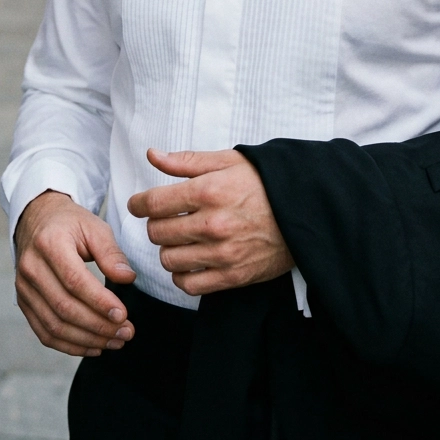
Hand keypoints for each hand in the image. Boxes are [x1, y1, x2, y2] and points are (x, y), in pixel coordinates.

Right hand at [15, 190, 136, 355]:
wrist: (37, 220)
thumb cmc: (69, 224)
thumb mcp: (94, 226)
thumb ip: (111, 252)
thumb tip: (127, 278)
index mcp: (49, 243)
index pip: (74, 281)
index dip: (99, 302)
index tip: (122, 315)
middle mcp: (31, 267)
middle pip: (64, 308)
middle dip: (98, 326)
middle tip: (126, 332)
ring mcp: (24, 288)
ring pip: (54, 326)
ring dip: (87, 340)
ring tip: (115, 342)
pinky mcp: (24, 303)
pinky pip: (45, 333)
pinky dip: (70, 346)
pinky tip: (94, 346)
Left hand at [128, 148, 292, 295]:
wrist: (302, 212)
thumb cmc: (263, 184)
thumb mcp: (227, 162)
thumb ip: (186, 161)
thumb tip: (152, 155)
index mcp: (208, 191)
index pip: (154, 203)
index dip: (138, 204)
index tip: (137, 205)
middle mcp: (212, 224)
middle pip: (157, 232)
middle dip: (155, 224)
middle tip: (165, 219)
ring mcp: (222, 253)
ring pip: (168, 259)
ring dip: (168, 249)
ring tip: (179, 239)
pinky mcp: (232, 276)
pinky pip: (189, 285)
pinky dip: (181, 275)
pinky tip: (189, 262)